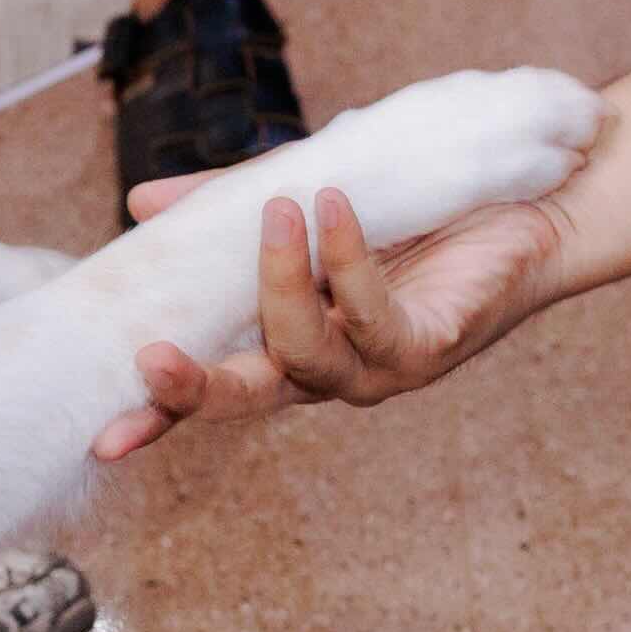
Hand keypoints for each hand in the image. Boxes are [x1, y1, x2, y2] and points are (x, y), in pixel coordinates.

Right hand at [92, 180, 574, 460]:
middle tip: (153, 360)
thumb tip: (141, 203)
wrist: (524, 205)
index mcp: (285, 342)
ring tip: (280, 210)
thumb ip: (229, 205)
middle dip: (197, 390)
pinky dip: (346, 261)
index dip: (160, 415)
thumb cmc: (413, 210)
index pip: (213, 386)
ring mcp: (377, 367)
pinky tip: (333, 210)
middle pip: (249, 398)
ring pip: (306, 354)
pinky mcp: (428, 346)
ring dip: (280, 284)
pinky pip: (374, 316)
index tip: (106, 436)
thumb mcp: (307, 194)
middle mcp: (325, 369)